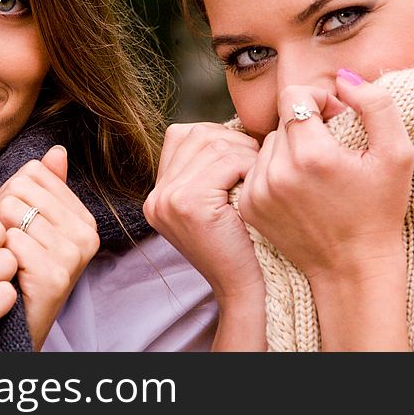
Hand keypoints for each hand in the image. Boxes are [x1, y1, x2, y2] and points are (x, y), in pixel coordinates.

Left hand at [0, 145, 98, 350]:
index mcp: (82, 216)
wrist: (7, 328)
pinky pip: (10, 240)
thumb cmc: (14, 271)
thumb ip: (42, 186)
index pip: (35, 171)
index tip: (15, 226)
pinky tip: (7, 275)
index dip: (11, 193)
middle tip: (7, 246)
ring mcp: (74, 255)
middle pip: (22, 187)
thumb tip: (57, 150)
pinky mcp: (56, 275)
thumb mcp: (28, 224)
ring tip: (5, 260)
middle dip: (2, 212)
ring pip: (12, 210)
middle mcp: (86, 233)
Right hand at [144, 122, 262, 303]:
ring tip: (258, 176)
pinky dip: (248, 166)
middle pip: (197, 134)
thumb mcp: (218, 202)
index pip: (183, 135)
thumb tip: (235, 124)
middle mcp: (156, 196)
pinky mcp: (187, 203)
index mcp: (158, 194)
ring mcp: (167, 199)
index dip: (219, 138)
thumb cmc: (244, 243)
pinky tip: (256, 187)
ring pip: (213, 144)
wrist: (246, 289)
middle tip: (257, 164)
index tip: (243, 158)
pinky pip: (226, 161)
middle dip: (234, 141)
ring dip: (244, 153)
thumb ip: (211, 167)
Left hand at [238, 72, 413, 349]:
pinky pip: (257, 168)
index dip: (318, 98)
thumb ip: (375, 104)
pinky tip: (301, 191)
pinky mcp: (248, 206)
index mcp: (312, 155)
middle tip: (333, 149)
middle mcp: (277, 173)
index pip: (294, 95)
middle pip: (282, 119)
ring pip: (268, 143)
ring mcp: (258, 192)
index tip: (337, 118)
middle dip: (307, 124)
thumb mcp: (397, 154)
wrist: (352, 269)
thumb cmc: (380, 209)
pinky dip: (276, 171)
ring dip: (290, 148)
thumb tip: (342, 80)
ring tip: (317, 173)